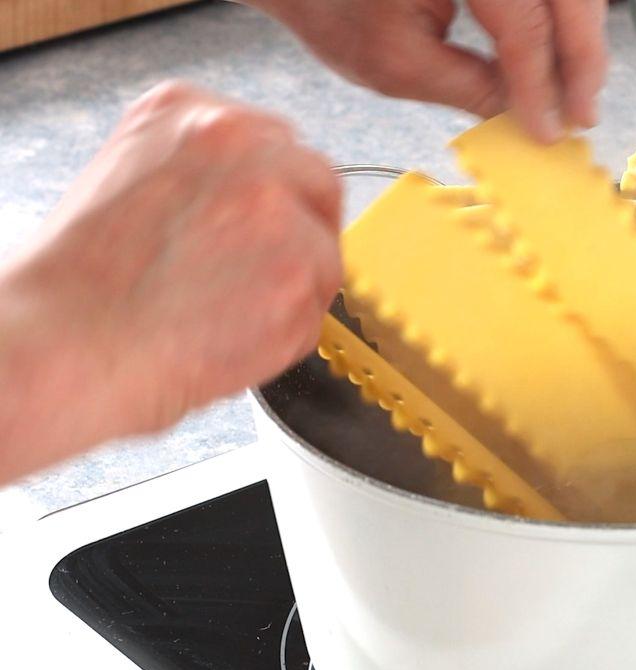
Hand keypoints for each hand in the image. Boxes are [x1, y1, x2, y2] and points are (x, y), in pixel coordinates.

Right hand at [0, 81, 341, 483]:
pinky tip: (230, 337)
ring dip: (291, 289)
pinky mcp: (303, 267)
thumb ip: (201, 178)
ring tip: (223, 316)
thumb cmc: (78, 287)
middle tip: (260, 279)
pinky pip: (317, 308)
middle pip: (317, 183)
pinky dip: (286, 335)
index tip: (259, 230)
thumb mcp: (129, 181)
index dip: (274, 197)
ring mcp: (280, 205)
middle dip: (300, 233)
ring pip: (324, 251)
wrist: (65, 343)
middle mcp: (243, 143)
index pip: (276, 144)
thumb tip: (256, 206)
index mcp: (189, 113)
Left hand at [248, 0, 608, 141]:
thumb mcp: (398, 64)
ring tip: (574, 93)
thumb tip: (530, 116)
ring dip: (580, 37)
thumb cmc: (333, 5)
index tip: (552, 130)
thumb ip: (473, 89)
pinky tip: (559, 57)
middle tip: (581, 117)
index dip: (543, 82)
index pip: (523, 23)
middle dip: (581, 58)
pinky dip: (564, 17)